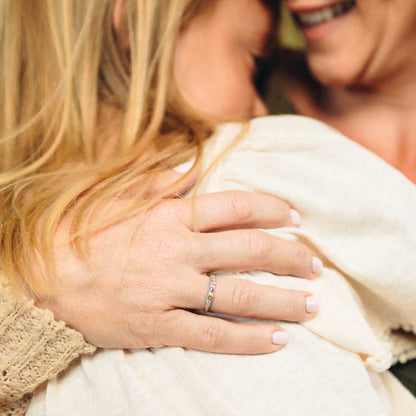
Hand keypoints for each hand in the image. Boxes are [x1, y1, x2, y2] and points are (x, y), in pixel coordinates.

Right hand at [34, 190, 321, 353]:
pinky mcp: (160, 326)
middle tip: (316, 264)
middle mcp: (178, 252)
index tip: (296, 217)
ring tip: (314, 305)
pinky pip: (214, 336)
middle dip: (290, 255)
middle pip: (249, 250)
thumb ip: (158, 180)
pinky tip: (279, 340)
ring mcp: (171, 292)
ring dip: (283, 300)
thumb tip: (192, 164)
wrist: (44, 280)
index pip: (237, 208)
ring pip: (240, 295)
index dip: (273, 209)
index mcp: (170, 216)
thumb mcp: (117, 196)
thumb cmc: (82, 233)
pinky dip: (249, 339)